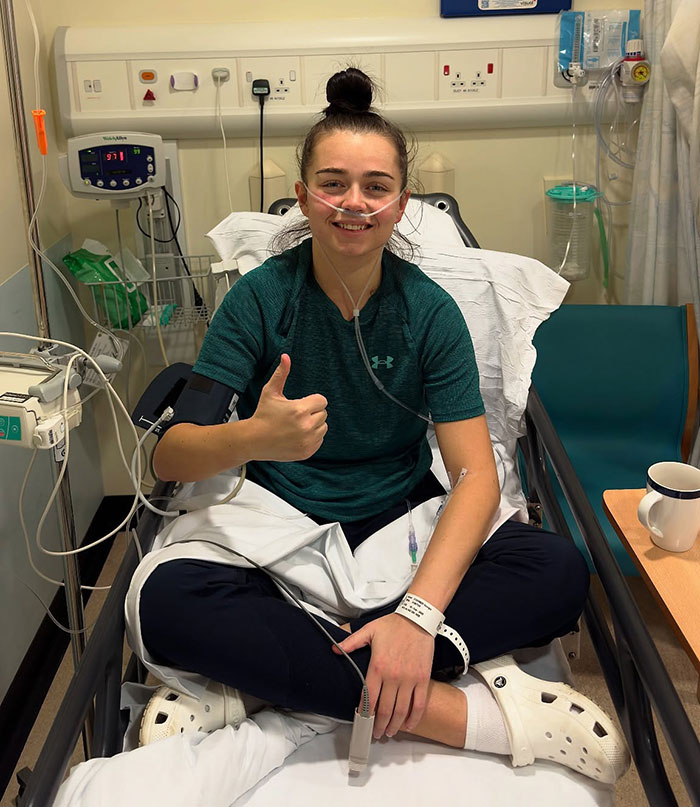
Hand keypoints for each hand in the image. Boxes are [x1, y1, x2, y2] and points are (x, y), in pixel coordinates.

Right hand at [249, 354, 327, 461]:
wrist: (254, 440)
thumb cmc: (263, 414)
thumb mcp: (270, 392)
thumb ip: (281, 374)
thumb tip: (286, 356)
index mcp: (299, 410)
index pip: (322, 401)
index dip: (312, 401)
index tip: (300, 404)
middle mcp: (306, 426)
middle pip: (323, 414)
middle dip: (312, 412)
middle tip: (296, 416)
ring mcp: (307, 441)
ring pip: (323, 427)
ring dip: (314, 425)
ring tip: (296, 425)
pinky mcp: (307, 451)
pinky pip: (320, 440)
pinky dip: (312, 437)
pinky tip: (297, 435)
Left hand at [334, 613, 433, 737]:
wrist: (417, 619)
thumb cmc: (393, 625)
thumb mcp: (368, 630)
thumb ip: (351, 642)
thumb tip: (335, 649)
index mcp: (377, 667)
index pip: (369, 698)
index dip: (365, 714)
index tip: (363, 723)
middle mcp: (393, 677)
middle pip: (385, 709)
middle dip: (379, 726)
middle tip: (376, 734)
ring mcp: (409, 679)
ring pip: (401, 711)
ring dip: (394, 725)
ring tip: (389, 732)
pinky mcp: (422, 679)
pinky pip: (419, 704)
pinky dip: (413, 718)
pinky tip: (408, 725)